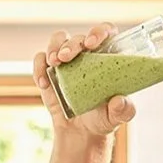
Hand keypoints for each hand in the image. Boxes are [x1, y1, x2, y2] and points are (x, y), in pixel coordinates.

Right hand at [33, 22, 136, 136]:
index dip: (100, 31)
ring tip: (54, 64)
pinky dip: (38, 67)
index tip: (92, 42)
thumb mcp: (117, 116)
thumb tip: (120, 101)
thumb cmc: (104, 117)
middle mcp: (87, 54)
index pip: (106, 32)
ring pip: (58, 40)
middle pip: (79, 38)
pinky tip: (44, 83)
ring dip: (54, 48)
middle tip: (66, 57)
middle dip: (72, 44)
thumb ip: (123, 110)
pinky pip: (40, 59)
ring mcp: (68, 61)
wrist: (81, 132)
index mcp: (108, 58)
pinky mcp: (50, 70)